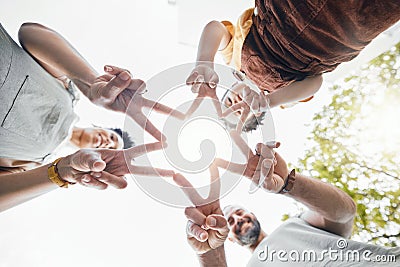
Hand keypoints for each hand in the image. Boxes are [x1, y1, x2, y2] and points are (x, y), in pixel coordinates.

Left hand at [57, 142, 173, 189]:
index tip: (165, 143)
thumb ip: (92, 160)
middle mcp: (121, 167)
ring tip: (90, 173)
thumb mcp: (85, 155)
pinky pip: (104, 188)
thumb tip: (100, 167)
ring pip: (120, 184)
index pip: (139, 151)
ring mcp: (115, 178)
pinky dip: (92, 183)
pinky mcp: (108, 186)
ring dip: (105, 179)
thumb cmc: (81, 158)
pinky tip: (85, 178)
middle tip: (172, 173)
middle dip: (157, 172)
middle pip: (142, 171)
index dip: (152, 147)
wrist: (71, 171)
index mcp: (120, 155)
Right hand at [90, 65, 183, 140]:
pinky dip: (114, 69)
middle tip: (184, 118)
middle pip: (156, 106)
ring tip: (109, 78)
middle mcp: (137, 101)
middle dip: (169, 111)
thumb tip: (128, 76)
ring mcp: (136, 88)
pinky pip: (126, 71)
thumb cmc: (100, 96)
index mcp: (130, 111)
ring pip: (137, 82)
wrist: (95, 86)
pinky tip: (107, 69)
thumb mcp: (104, 95)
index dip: (155, 132)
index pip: (145, 123)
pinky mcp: (133, 77)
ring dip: (121, 80)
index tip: (165, 142)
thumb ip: (115, 86)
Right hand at [173, 164, 228, 253]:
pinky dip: (199, 232)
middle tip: (175, 175)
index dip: (213, 175)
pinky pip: (191, 226)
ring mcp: (193, 216)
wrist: (211, 248)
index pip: (213, 187)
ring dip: (200, 219)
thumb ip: (221, 222)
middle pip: (190, 192)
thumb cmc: (219, 232)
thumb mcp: (225, 228)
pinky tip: (204, 236)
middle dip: (183, 183)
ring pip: (190, 211)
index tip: (212, 162)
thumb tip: (209, 220)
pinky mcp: (188, 227)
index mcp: (212, 202)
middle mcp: (200, 206)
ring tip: (207, 227)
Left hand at [185, 64, 221, 116]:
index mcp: (210, 94)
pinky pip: (189, 82)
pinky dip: (193, 76)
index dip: (218, 109)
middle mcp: (201, 93)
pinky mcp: (189, 83)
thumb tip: (211, 84)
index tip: (220, 116)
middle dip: (190, 110)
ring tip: (201, 76)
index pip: (215, 102)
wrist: (204, 66)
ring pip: (193, 89)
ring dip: (198, 82)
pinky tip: (196, 73)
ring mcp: (194, 89)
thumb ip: (215, 81)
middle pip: (195, 104)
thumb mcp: (215, 77)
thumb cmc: (211, 75)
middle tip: (186, 117)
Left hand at [215, 131, 283, 192]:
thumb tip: (267, 161)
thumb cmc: (271, 185)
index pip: (234, 168)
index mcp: (247, 171)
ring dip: (268, 154)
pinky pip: (270, 144)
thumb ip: (266, 175)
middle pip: (244, 149)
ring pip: (261, 147)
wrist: (283, 180)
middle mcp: (252, 161)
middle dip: (238, 140)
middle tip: (232, 132)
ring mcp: (260, 154)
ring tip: (273, 164)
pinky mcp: (270, 150)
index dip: (224, 164)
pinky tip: (278, 144)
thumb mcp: (268, 184)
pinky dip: (273, 144)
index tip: (213, 160)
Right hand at [222, 83, 269, 130]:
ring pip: (254, 108)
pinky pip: (264, 104)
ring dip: (255, 100)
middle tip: (238, 129)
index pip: (234, 108)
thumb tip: (246, 88)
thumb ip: (247, 91)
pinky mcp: (263, 109)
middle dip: (240, 123)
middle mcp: (248, 109)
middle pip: (243, 117)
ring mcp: (256, 110)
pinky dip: (263, 97)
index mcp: (243, 106)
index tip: (222, 116)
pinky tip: (262, 94)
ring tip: (256, 95)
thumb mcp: (249, 92)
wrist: (264, 98)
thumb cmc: (253, 96)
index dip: (228, 111)